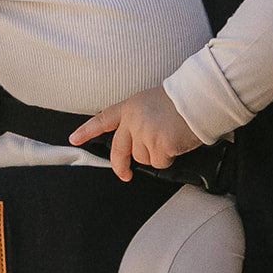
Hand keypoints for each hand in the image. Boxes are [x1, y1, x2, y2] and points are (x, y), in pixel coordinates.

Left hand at [69, 85, 203, 180]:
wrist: (198, 98)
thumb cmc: (181, 100)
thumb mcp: (151, 103)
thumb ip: (139, 120)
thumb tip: (136, 143)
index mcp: (130, 107)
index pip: (103, 119)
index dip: (87, 130)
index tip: (73, 138)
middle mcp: (133, 121)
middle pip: (119, 150)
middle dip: (120, 166)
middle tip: (124, 175)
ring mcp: (144, 133)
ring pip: (143, 158)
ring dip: (157, 154)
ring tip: (171, 136)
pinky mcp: (158, 145)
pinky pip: (159, 163)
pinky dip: (169, 158)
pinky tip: (177, 142)